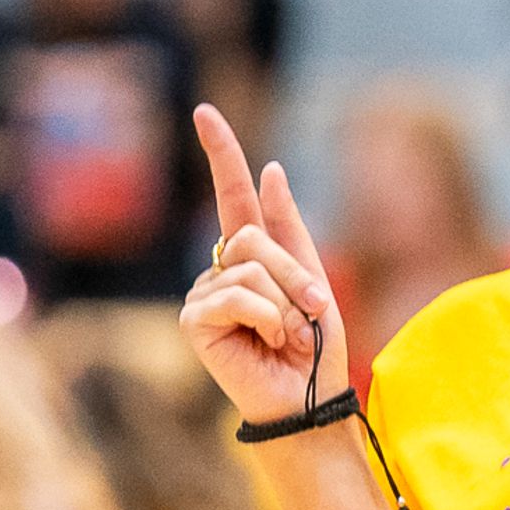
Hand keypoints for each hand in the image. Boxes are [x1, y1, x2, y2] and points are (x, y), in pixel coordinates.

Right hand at [178, 105, 351, 428]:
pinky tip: (266, 343)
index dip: (221, 153)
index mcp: (250, 255)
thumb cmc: (315, 345)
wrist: (310, 398)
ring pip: (250, 268)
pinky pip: (236, 295)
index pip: (232, 194)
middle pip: (254, 237)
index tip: (204, 111)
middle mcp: (221, 270)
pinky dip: (266, 318)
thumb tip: (270, 169)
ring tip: (289, 336)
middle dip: (296, 275)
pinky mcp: (195, 321)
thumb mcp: (314, 277)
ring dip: (286, 304)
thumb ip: (287, 226)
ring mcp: (204, 295)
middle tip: (313, 312)